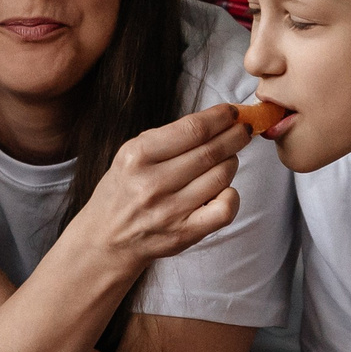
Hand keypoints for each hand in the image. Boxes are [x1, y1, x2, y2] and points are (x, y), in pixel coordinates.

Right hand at [64, 104, 249, 270]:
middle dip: (235, 136)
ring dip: (231, 162)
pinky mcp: (183, 233)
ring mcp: (169, 211)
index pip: (192, 129)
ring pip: (221, 177)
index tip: (232, 112)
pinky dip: (232, 195)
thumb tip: (214, 120)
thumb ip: (167, 138)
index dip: (220, 118)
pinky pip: (224, 210)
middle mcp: (152, 183)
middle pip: (211, 151)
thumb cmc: (123, 191)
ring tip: (228, 158)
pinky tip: (225, 189)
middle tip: (243, 130)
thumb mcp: (131, 155)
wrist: (107, 239)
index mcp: (137, 156)